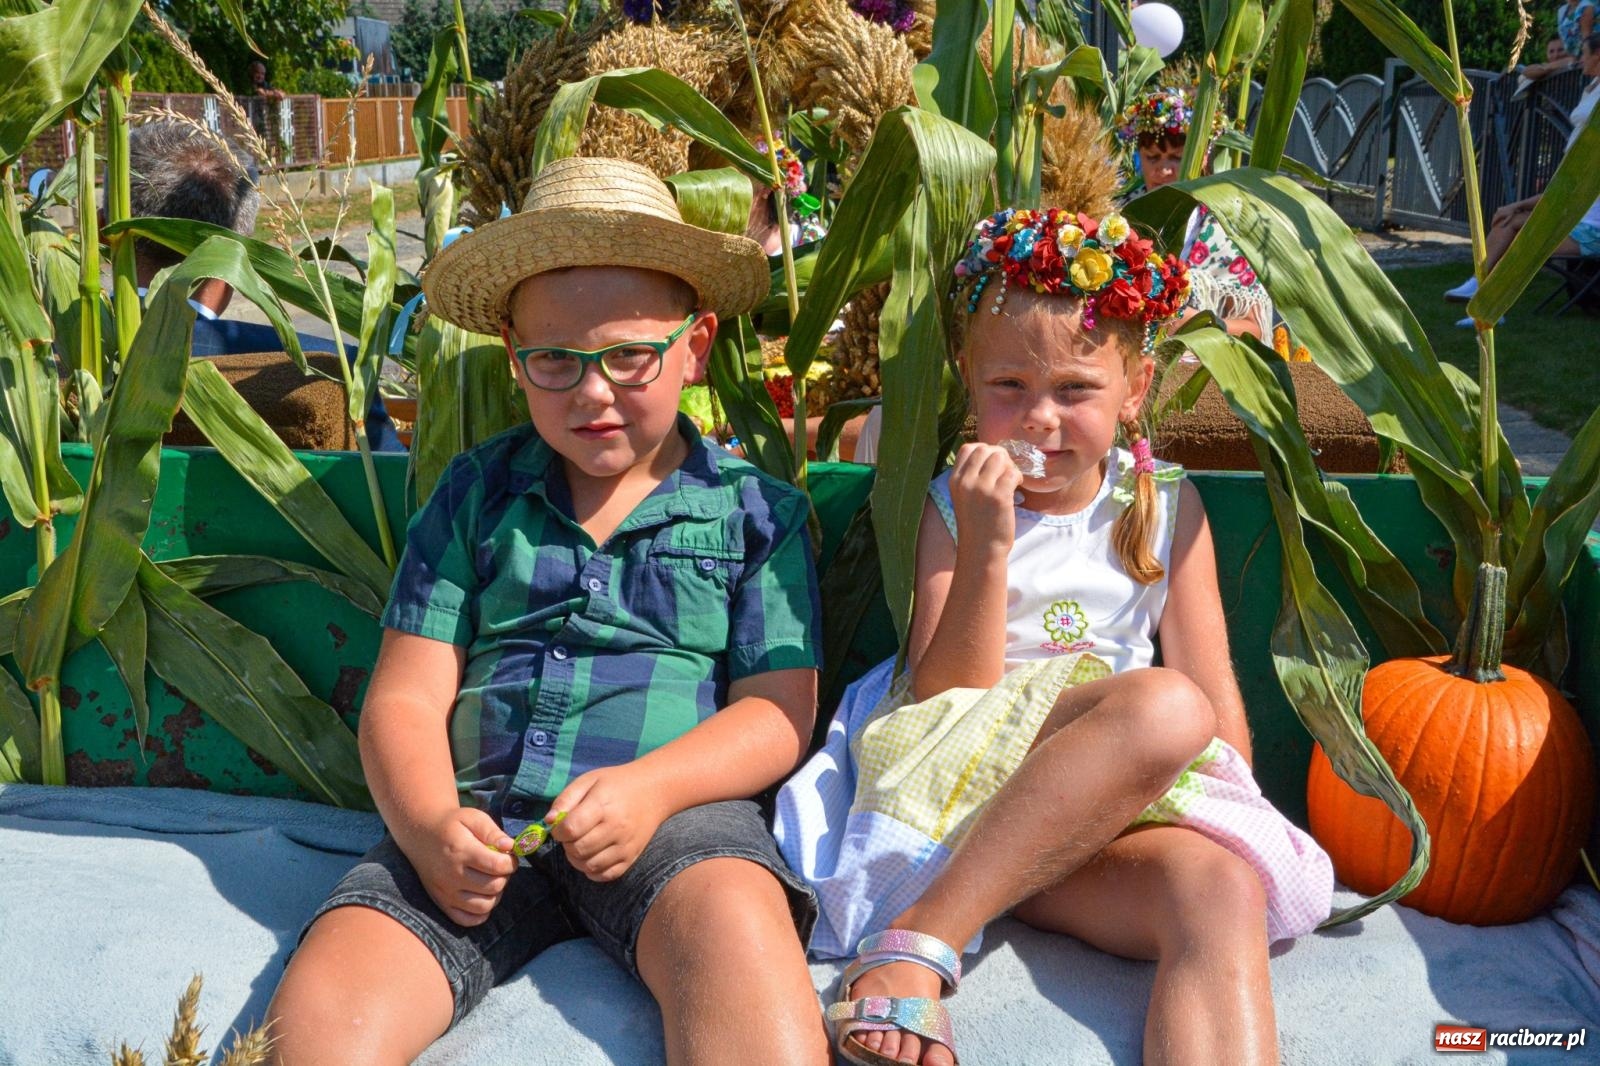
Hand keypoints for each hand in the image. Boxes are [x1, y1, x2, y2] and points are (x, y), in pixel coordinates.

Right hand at [399, 807, 516, 927]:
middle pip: (494, 887)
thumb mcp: (472, 817)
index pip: (497, 866)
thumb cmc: (451, 825)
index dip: (511, 862)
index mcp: (462, 852)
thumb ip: (492, 831)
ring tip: (490, 879)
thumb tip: (510, 846)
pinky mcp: (441, 903)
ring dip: (495, 894)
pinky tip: (481, 896)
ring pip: (484, 906)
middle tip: (499, 867)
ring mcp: (445, 892)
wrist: (421, 833)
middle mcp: (452, 875)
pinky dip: (479, 913)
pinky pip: (465, 920)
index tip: (509, 856)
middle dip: (504, 876)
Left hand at [547, 765, 669, 881]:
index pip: (571, 829)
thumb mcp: (589, 781)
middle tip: (572, 834)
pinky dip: (592, 870)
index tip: (560, 826)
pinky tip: (592, 856)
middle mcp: (616, 828)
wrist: (653, 791)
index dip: (558, 830)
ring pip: (589, 865)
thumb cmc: (616, 784)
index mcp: (603, 805)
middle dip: (567, 844)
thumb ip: (565, 799)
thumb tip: (549, 821)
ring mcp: (625, 846)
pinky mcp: (631, 858)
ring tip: (581, 844)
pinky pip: (605, 875)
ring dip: (577, 858)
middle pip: (577, 849)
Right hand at [948, 442, 1021, 552]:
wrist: (981, 549)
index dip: (984, 451)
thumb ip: (972, 476)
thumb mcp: (965, 496)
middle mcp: (965, 481)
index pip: (968, 448)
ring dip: (1010, 466)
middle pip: (985, 449)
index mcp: (955, 480)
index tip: (993, 465)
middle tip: (1005, 472)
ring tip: (1011, 481)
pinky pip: (1012, 473)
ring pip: (1000, 457)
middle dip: (999, 456)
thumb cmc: (977, 523)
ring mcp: (981, 488)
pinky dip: (1018, 477)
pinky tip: (1016, 488)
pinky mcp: (999, 496)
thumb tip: (994, 454)